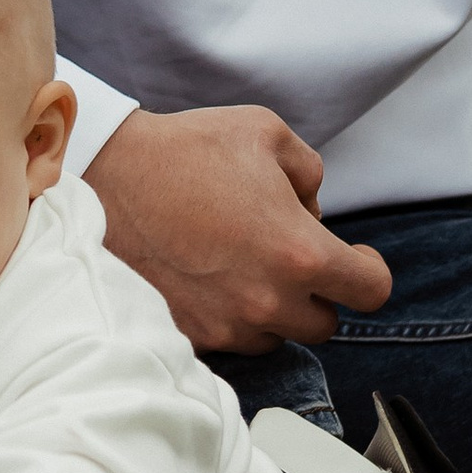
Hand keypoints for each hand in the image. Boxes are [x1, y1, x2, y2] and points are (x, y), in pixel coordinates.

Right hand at [84, 104, 392, 353]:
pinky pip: (229, 339)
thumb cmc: (184, 151)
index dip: (369, 272)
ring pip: (275, 336)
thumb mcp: (266, 133)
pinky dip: (227, 316)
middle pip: (324, 324)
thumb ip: (309, 172)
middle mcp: (268, 301)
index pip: (371, 290)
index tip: (353, 259)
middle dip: (317, 293)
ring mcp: (226, 326)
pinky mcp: (189, 335)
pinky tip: (206, 278)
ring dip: (271, 309)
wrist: (101, 178)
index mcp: (299, 253)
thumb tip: (311, 207)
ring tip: (239, 266)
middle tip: (289, 259)